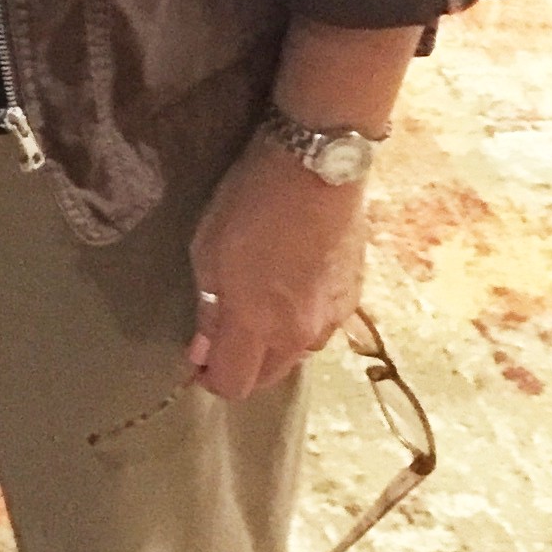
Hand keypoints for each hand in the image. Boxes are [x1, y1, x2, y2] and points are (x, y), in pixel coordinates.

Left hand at [188, 134, 368, 397]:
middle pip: (269, 378)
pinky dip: (300, 323)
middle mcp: (301, 334)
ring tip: (258, 312)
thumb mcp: (208, 251)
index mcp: (260, 326)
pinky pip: (321, 327)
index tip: (196, 360)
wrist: (317, 168)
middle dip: (243, 368)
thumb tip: (202, 353)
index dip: (211, 378)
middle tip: (222, 339)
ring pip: (298, 354)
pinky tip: (289, 293)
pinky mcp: (354, 296)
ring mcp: (334, 317)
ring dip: (274, 346)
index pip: (235, 383)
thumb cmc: (251, 203)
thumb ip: (209, 311)